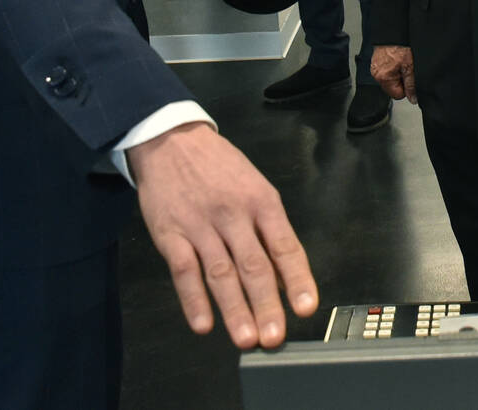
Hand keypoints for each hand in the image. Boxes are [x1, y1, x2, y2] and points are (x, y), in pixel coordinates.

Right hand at [129, 122, 317, 348]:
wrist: (172, 141)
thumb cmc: (219, 167)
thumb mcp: (255, 186)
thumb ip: (269, 231)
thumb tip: (285, 276)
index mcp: (262, 201)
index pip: (284, 246)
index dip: (297, 279)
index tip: (306, 307)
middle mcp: (234, 214)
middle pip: (254, 265)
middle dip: (266, 304)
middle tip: (275, 336)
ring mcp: (201, 225)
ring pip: (220, 273)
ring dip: (234, 309)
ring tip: (246, 337)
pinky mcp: (170, 233)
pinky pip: (183, 270)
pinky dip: (193, 300)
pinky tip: (204, 324)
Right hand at [371, 45, 415, 103]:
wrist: (392, 33)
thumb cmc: (400, 46)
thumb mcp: (410, 66)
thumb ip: (411, 84)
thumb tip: (413, 98)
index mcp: (384, 78)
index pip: (397, 95)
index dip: (406, 88)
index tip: (408, 77)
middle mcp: (377, 75)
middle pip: (392, 89)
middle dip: (401, 81)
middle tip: (404, 68)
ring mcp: (375, 69)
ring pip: (390, 81)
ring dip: (396, 74)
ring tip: (400, 63)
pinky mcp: (376, 64)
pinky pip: (386, 72)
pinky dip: (392, 69)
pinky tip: (395, 61)